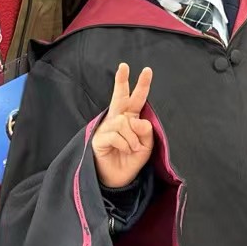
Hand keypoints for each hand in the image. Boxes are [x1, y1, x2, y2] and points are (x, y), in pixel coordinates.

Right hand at [93, 63, 154, 187]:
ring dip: (133, 138)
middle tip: (124, 65)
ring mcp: (106, 128)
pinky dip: (125, 144)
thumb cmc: (131, 160)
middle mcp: (117, 119)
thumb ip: (145, 130)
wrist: (118, 179)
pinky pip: (116, 135)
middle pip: (120, 97)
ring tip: (132, 149)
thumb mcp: (146, 146)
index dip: (142, 85)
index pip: (137, 100)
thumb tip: (136, 119)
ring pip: (124, 123)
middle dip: (122, 81)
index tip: (147, 70)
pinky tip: (124, 151)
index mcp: (130, 119)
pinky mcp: (98, 138)